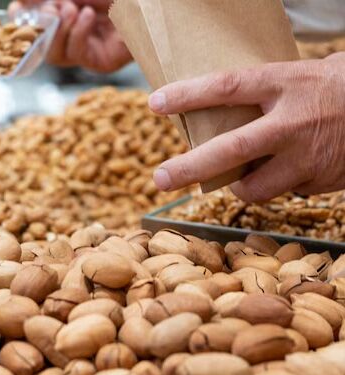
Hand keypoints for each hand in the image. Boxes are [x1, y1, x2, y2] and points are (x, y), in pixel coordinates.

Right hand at [8, 0, 131, 72]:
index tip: (17, 10)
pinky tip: (87, 16)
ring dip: (59, 30)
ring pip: (54, 54)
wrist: (148, 6)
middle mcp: (72, 36)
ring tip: (72, 9)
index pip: (33, 24)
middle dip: (40, 25)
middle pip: (39, 44)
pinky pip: (77, 55)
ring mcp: (86, 51)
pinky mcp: (100, 62)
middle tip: (51, 8)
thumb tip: (21, 0)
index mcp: (65, 16)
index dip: (21, 20)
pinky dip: (77, 33)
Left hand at [148, 52, 344, 201]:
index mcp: (287, 85)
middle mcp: (293, 123)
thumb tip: (219, 108)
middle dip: (189, 168)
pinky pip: (283, 191)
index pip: (227, 86)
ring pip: (254, 187)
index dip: (187, 95)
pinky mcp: (320, 181)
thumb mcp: (302, 76)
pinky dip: (274, 186)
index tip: (155, 103)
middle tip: (159, 178)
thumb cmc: (342, 86)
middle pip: (230, 150)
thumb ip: (265, 94)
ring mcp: (307, 157)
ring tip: (231, 178)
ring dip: (236, 186)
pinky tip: (283, 172)